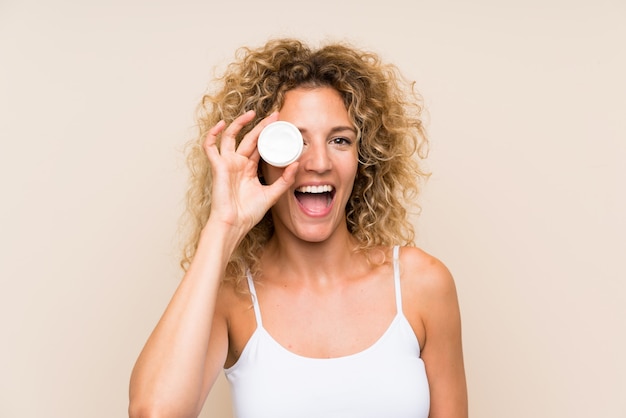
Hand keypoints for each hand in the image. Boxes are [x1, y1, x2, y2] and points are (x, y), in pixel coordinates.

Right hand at [203, 110, 298, 236]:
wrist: (234, 224)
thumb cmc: (248, 213)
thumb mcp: (271, 195)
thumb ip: (284, 181)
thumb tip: (296, 164)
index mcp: (248, 168)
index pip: (259, 145)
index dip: (268, 133)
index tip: (280, 123)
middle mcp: (237, 163)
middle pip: (249, 138)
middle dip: (261, 125)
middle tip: (275, 115)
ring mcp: (227, 164)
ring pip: (230, 137)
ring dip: (240, 123)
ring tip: (252, 113)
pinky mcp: (218, 167)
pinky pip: (210, 147)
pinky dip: (212, 134)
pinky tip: (221, 124)